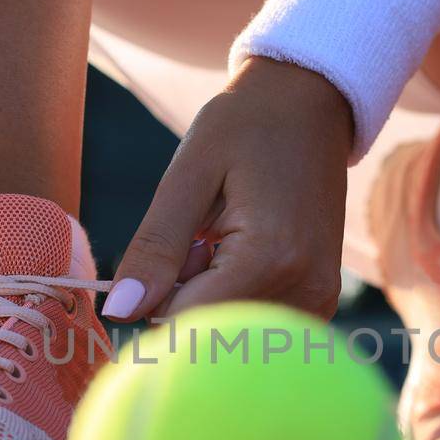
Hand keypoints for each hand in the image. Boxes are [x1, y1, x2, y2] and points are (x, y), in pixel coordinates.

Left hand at [105, 57, 353, 321]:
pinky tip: (237, 259)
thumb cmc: (245, 126)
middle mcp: (304, 289)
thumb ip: (154, 246)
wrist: (309, 105)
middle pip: (211, 333)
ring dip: (209, 302)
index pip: (187, 323)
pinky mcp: (322, 301)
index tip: (156, 260)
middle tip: (195, 241)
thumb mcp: (188, 174)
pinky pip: (257, 326)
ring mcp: (319, 300)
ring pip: (233, 334)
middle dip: (182, 302)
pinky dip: (233, 302)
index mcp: (270, 257)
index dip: (152, 304)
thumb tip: (117, 312)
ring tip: (219, 244)